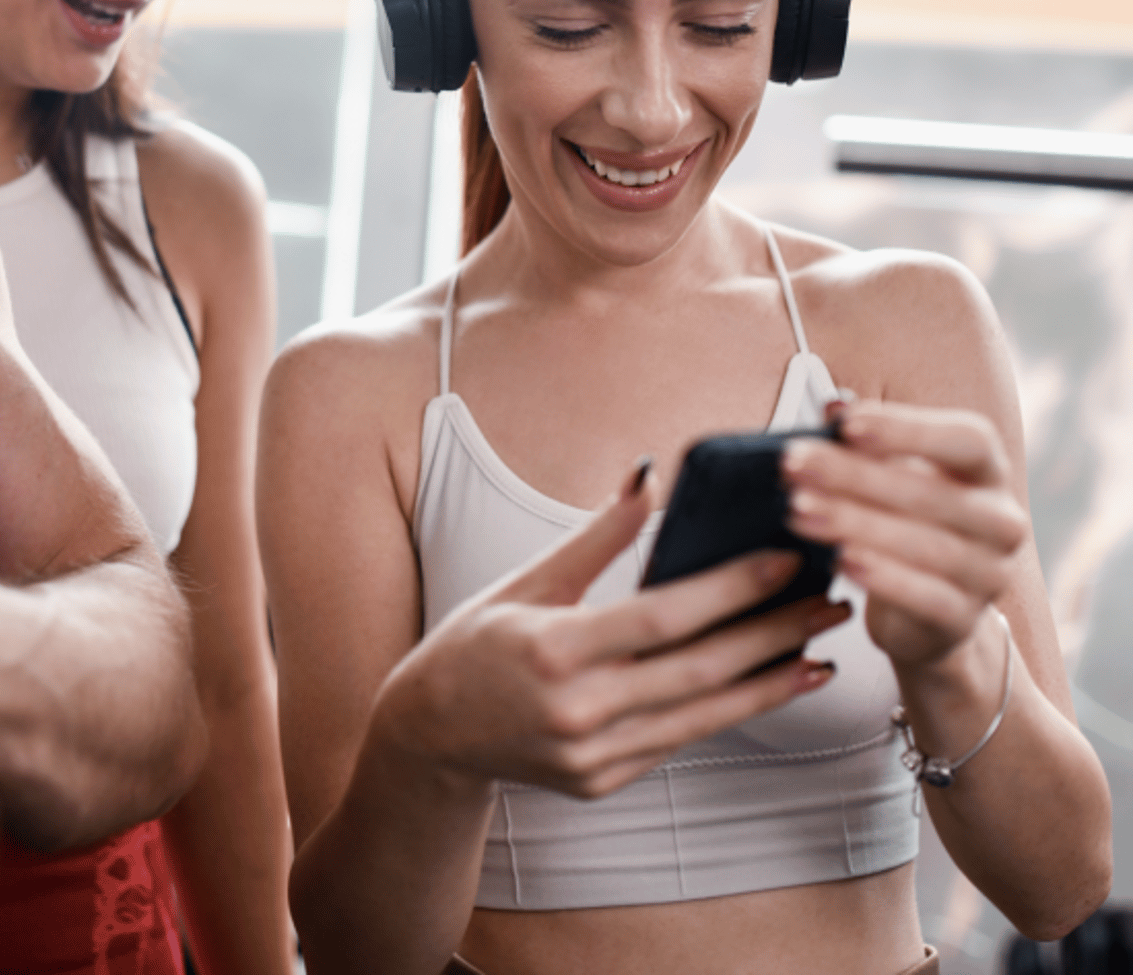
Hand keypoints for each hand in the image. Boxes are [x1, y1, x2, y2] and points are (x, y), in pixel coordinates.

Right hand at [376, 469, 849, 799]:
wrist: (430, 733)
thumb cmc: (475, 641)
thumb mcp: (526, 581)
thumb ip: (594, 538)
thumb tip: (647, 480)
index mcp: (554, 649)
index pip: (663, 616)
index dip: (731, 588)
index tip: (786, 560)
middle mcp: (577, 710)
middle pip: (699, 670)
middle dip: (774, 634)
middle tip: (831, 602)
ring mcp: (592, 755)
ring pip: (703, 716)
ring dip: (770, 683)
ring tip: (821, 651)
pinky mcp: (602, 781)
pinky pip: (678, 740)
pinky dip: (728, 712)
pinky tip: (767, 685)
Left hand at [783, 400, 1027, 670]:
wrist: (928, 609)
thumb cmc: (904, 521)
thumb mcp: (888, 474)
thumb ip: (865, 441)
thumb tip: (834, 408)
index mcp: (986, 472)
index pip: (967, 440)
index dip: (908, 429)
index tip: (846, 424)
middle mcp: (1000, 520)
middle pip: (931, 492)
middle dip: (853, 475)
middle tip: (792, 464)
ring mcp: (990, 573)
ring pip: (926, 546)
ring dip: (855, 523)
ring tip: (799, 510)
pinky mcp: (965, 619)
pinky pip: (928, 598)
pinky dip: (883, 577)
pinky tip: (840, 560)